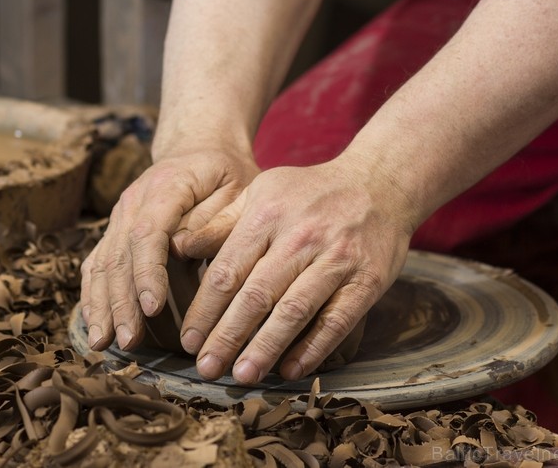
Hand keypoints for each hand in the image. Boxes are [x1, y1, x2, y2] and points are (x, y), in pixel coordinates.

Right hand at [80, 144, 259, 350]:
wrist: (199, 149)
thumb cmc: (227, 174)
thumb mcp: (239, 188)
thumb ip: (216, 218)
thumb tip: (181, 249)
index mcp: (165, 186)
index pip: (149, 233)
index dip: (148, 272)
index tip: (153, 308)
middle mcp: (133, 201)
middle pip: (119, 254)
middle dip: (120, 301)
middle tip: (126, 340)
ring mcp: (120, 216)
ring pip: (102, 263)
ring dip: (101, 305)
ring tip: (105, 343)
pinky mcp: (116, 231)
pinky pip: (97, 264)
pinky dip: (93, 296)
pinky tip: (95, 326)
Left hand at [174, 153, 414, 383]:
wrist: (380, 182)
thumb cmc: (311, 193)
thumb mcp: (262, 193)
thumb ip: (221, 223)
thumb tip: (176, 247)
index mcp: (267, 214)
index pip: (227, 270)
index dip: (204, 310)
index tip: (188, 340)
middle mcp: (300, 236)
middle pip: (256, 295)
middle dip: (227, 336)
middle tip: (207, 369)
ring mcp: (336, 258)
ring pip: (294, 310)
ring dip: (266, 347)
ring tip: (243, 375)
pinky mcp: (367, 279)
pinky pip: (337, 319)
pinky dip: (314, 347)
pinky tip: (291, 369)